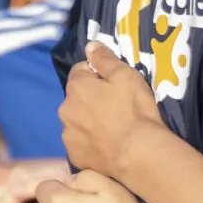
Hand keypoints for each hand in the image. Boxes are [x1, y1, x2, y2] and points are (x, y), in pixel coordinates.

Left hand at [60, 43, 169, 182]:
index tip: (116, 86)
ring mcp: (68, 135)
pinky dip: (91, 142)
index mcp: (76, 87)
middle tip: (117, 109)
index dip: (100, 75)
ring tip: (114, 129)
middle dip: (92, 99)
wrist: (138, 153)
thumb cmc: (134, 110)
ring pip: (77, 121)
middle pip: (78, 97)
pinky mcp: (75, 156)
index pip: (82, 71)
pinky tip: (108, 145)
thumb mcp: (125, 76)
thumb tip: (90, 46)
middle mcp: (65, 110)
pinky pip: (81, 143)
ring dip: (89, 121)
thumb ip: (104, 59)